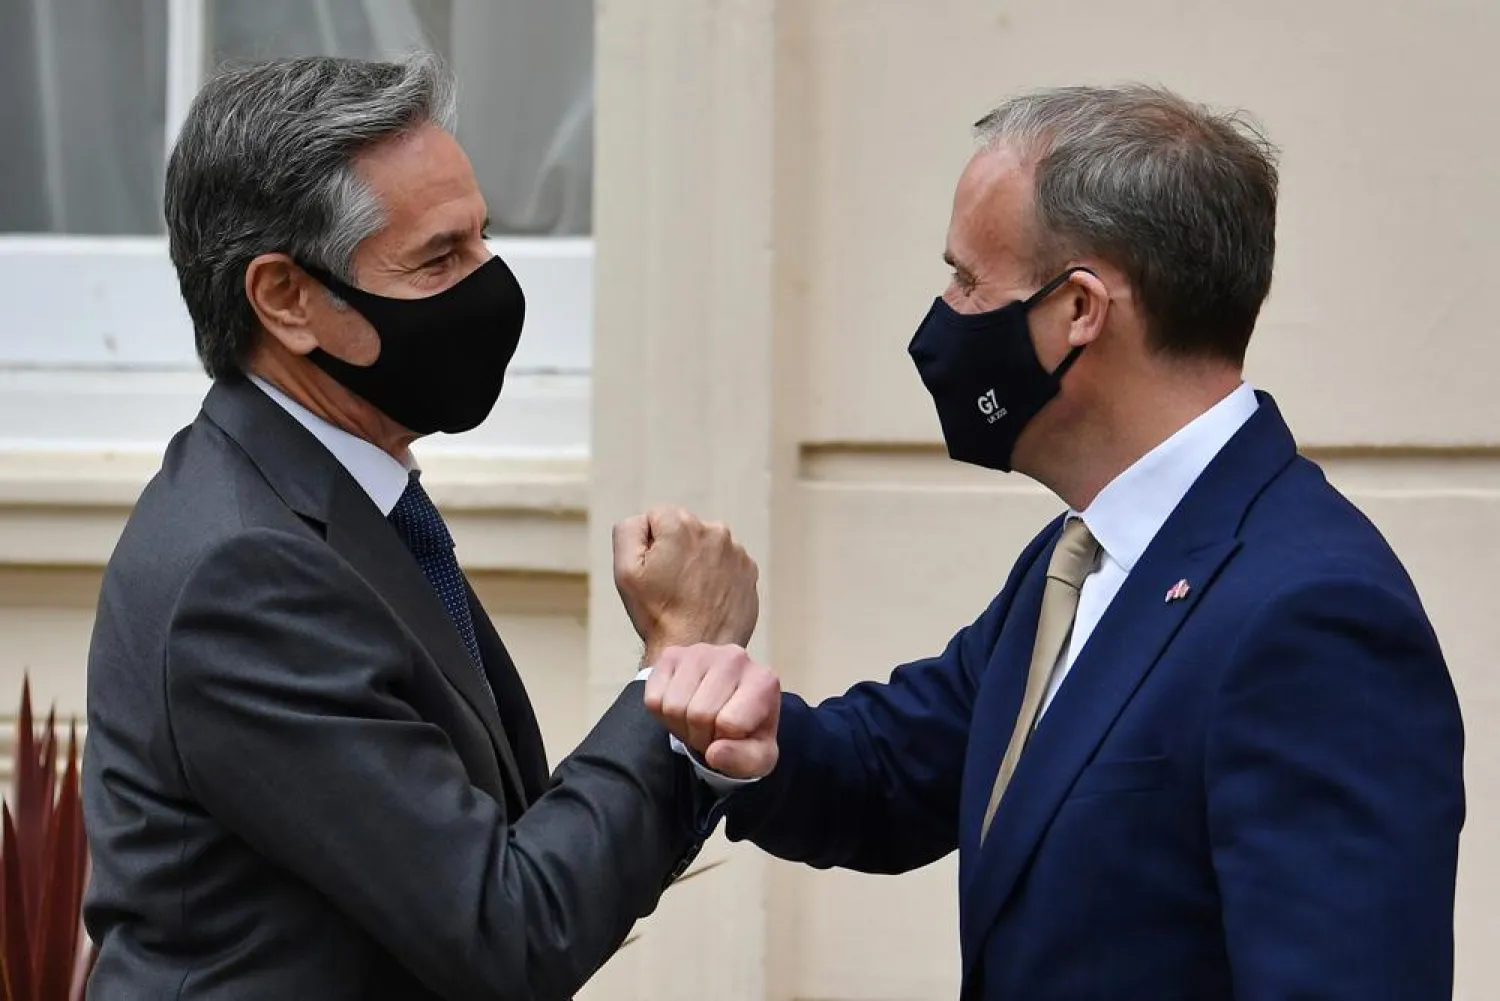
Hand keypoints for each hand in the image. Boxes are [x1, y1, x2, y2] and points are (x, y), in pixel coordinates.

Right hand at [613, 506, 758, 661]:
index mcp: (681, 525)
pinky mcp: (749, 571)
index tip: (654, 572)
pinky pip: (726, 563)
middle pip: (684, 529)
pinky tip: (707, 599)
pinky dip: (716, 576)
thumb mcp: (626, 571)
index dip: (650, 546)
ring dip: (697, 561)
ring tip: (690, 594)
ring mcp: (736, 551)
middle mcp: (714, 530)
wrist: (697, 649)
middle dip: (675, 549)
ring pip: (706, 546)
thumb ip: (628, 530)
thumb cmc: (658, 613)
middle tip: (670, 585)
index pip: (657, 518)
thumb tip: (645, 520)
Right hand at [644, 644, 779, 778]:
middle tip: (710, 732)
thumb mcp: (759, 758)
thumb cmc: (747, 732)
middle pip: (699, 714)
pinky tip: (682, 707)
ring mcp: (700, 651)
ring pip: (674, 706)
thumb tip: (715, 752)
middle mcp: (735, 657)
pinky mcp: (671, 655)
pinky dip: (662, 714)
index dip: (724, 743)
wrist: (726, 704)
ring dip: (680, 725)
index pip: (730, 724)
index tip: (730, 738)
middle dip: (700, 735)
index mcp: (764, 681)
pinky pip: (653, 698)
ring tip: (696, 721)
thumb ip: (744, 761)